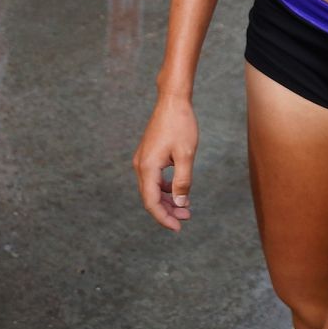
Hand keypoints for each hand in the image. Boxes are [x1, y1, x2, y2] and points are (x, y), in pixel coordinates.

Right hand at [134, 95, 197, 231]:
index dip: (164, 218)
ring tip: (186, 208)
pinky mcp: (148, 155)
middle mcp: (140, 165)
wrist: (172, 100)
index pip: (151, 202)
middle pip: (150, 198)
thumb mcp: (185, 156)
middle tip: (187, 218)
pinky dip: (165, 188)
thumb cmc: (180, 125)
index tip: (178, 227)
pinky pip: (154, 178)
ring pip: (152, 189)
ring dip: (167, 200)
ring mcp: (143, 159)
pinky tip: (178, 190)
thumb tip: (181, 203)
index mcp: (147, 167)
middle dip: (168, 211)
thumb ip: (183, 182)